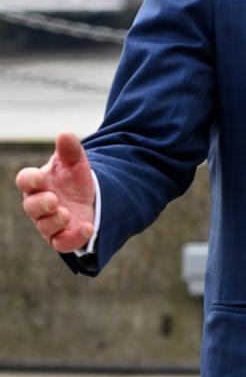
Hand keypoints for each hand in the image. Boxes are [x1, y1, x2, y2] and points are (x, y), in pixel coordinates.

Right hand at [15, 132, 96, 252]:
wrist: (90, 197)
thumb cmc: (74, 178)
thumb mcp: (75, 162)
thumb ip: (70, 149)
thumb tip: (65, 133)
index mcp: (38, 183)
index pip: (25, 181)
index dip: (29, 180)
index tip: (39, 178)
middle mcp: (40, 204)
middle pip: (31, 207)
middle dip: (41, 204)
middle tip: (53, 200)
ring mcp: (49, 222)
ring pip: (45, 226)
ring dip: (54, 221)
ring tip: (66, 214)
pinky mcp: (63, 236)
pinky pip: (62, 243)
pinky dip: (72, 238)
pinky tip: (87, 228)